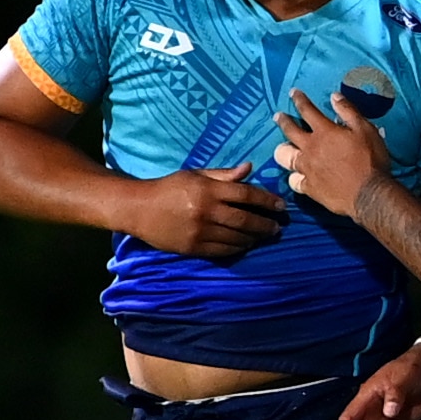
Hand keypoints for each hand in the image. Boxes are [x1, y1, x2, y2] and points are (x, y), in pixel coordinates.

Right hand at [129, 163, 283, 258]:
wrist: (139, 209)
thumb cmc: (169, 188)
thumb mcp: (195, 175)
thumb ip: (223, 175)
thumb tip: (249, 168)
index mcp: (207, 189)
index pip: (245, 194)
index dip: (266, 200)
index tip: (281, 206)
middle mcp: (206, 211)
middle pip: (245, 219)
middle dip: (265, 224)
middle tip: (277, 226)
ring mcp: (200, 232)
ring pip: (237, 238)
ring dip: (254, 238)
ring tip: (265, 236)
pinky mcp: (194, 248)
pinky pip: (223, 250)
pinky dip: (238, 248)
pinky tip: (246, 245)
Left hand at [272, 88, 394, 216]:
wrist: (369, 194)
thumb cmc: (370, 160)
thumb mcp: (365, 130)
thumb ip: (348, 112)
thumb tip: (334, 96)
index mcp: (324, 132)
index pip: (307, 110)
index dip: (299, 100)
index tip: (293, 93)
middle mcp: (311, 149)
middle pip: (289, 132)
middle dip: (283, 121)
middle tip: (278, 116)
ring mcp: (307, 169)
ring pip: (285, 157)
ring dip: (283, 150)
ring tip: (282, 148)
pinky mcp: (309, 188)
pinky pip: (294, 181)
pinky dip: (294, 177)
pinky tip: (296, 176)